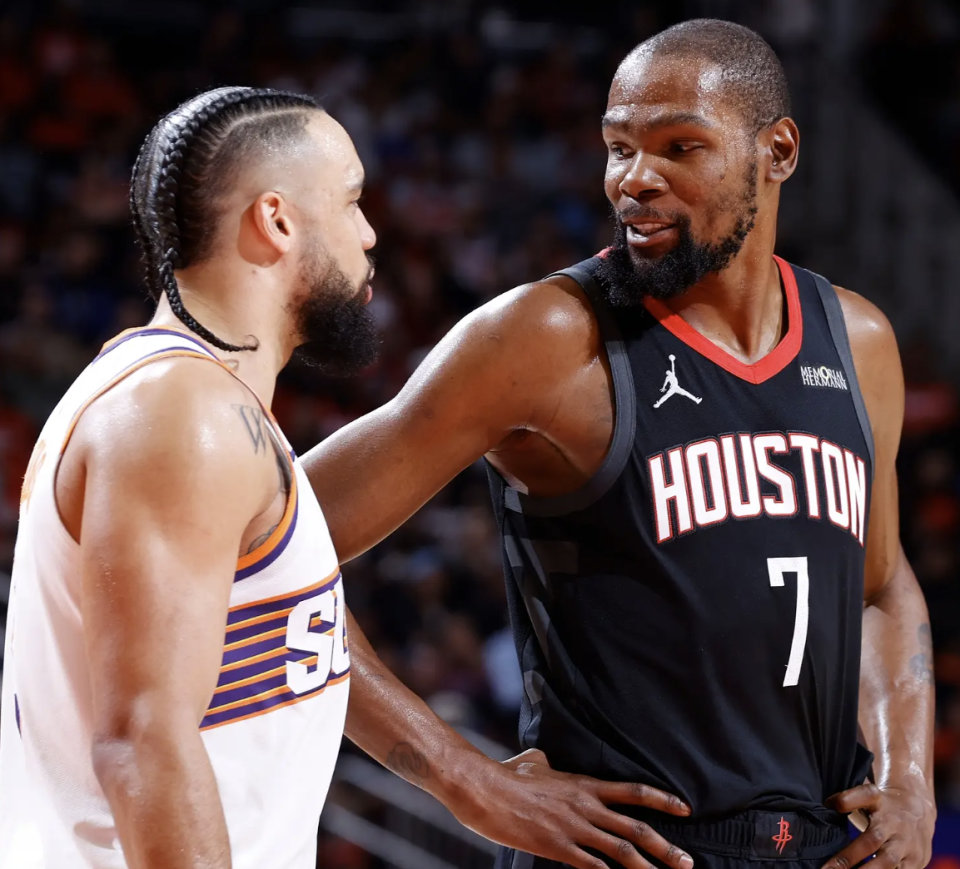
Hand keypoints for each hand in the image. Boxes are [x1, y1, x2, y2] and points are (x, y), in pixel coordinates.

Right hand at [451, 748, 693, 868]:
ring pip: (621, 852)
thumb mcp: (534, 762)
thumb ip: (548, 764)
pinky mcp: (557, 848)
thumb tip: (545, 759)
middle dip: (665, 848)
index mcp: (583, 784)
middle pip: (635, 829)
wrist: (486, 788)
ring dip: (647, 868)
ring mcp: (573, 828)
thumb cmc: (508, 774)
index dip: (661, 800)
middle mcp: (585, 806)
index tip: (685, 809)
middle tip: (687, 862)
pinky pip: (592, 867)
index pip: (632, 791)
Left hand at [822, 783, 935, 868]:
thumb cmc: (882, 807)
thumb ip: (846, 800)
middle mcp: (894, 823)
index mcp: (879, 801)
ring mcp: (907, 844)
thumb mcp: (866, 796)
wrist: (919, 813)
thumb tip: (824, 807)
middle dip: (849, 857)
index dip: (846, 800)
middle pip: (872, 839)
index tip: (829, 805)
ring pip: (887, 862)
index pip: (864, 795)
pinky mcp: (916, 862)